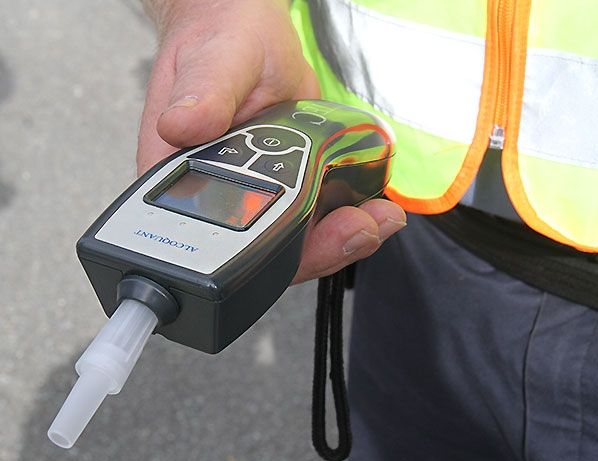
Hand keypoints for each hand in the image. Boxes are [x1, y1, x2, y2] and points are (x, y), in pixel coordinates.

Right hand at [137, 0, 405, 283]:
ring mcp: (261, 192)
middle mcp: (222, 197)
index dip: (268, 254)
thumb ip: (202, 94)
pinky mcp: (292, 182)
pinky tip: (373, 204)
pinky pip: (319, 212)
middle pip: (270, 249)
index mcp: (185, 179)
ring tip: (379, 218)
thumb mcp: (212, 62)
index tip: (311, 241)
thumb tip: (181, 125)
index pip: (221, 241)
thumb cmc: (218, 43)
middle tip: (362, 228)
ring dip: (343, 235)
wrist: (244, 33)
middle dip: (321, 248)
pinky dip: (349, 213)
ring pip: (300, 237)